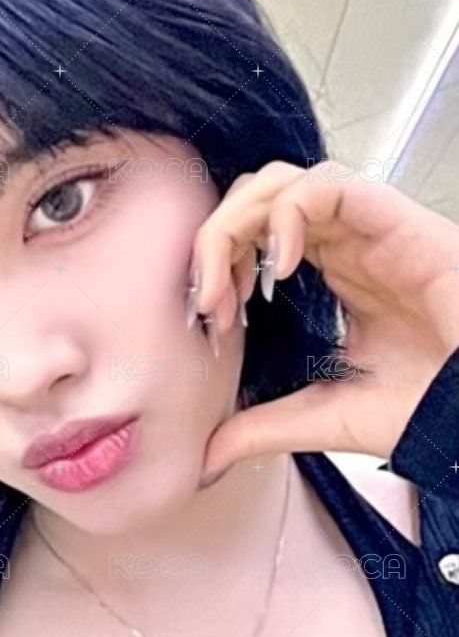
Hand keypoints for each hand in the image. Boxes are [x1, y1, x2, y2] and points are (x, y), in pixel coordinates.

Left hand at [190, 160, 458, 483]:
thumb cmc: (430, 404)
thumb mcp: (326, 416)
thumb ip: (264, 425)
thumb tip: (206, 455)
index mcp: (327, 278)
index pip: (250, 237)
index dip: (214, 265)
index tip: (207, 317)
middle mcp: (342, 246)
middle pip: (256, 198)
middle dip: (214, 239)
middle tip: (208, 298)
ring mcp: (365, 230)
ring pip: (281, 181)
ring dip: (239, 221)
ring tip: (234, 283)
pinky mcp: (393, 220)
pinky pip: (327, 183)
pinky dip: (287, 212)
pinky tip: (281, 264)